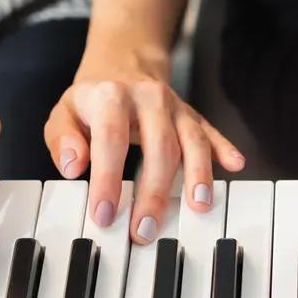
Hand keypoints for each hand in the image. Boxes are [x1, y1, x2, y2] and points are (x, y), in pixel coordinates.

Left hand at [44, 46, 244, 243]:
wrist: (122, 67)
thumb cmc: (92, 102)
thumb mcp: (64, 114)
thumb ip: (62, 139)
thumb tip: (73, 166)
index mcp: (111, 96)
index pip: (110, 139)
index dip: (108, 178)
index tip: (104, 214)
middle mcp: (148, 98)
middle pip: (159, 145)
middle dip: (154, 191)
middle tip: (145, 230)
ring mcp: (175, 107)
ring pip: (191, 139)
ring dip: (198, 174)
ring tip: (199, 206)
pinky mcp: (193, 116)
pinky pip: (211, 132)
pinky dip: (225, 148)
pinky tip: (235, 165)